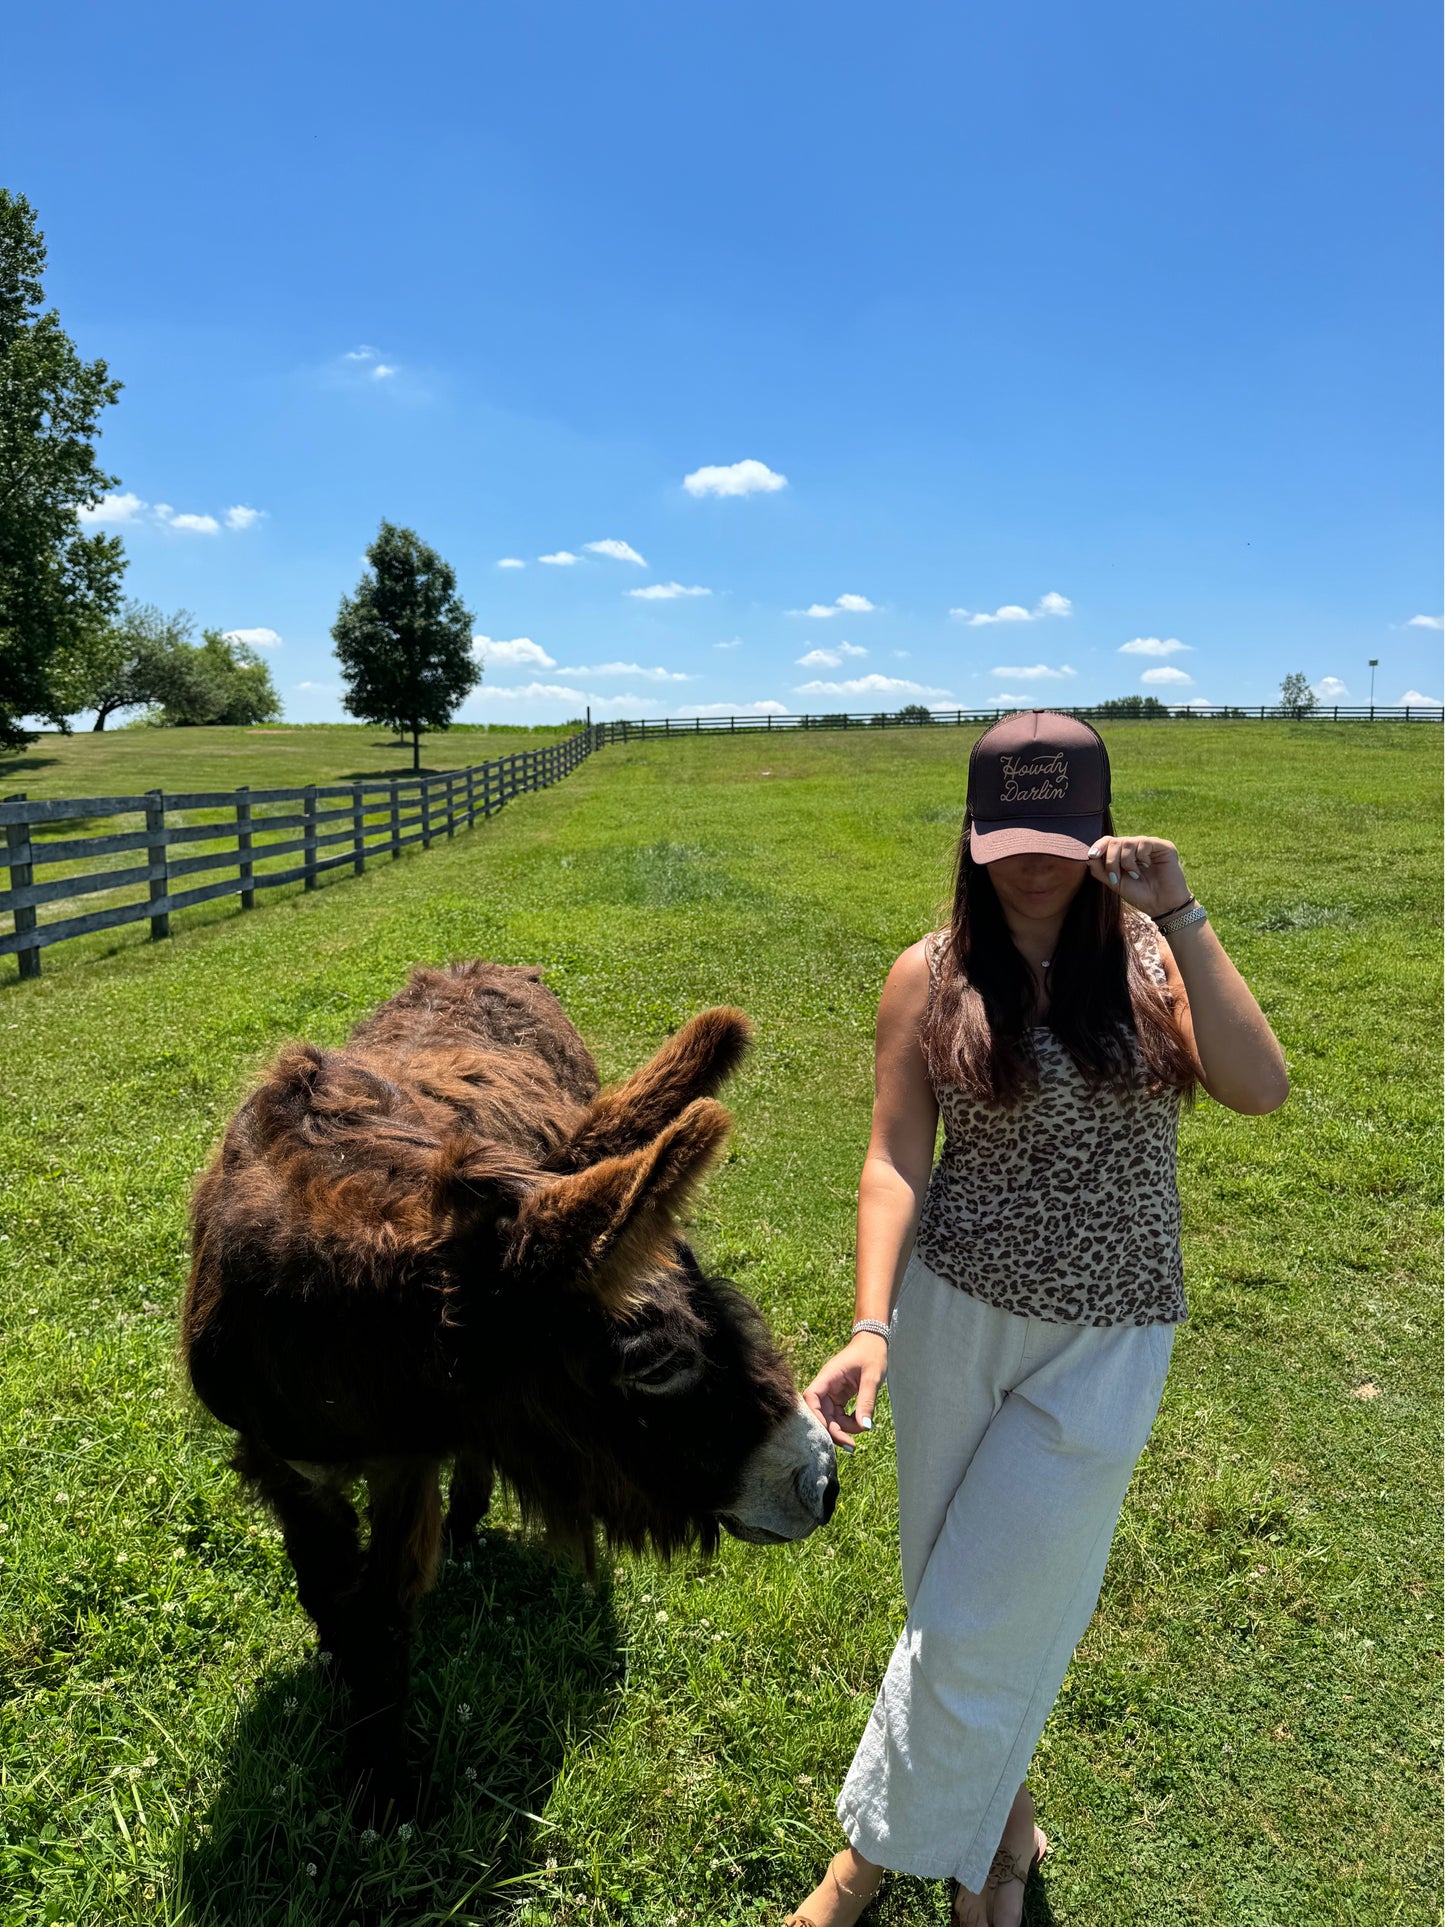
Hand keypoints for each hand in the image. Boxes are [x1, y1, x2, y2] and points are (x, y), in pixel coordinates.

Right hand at [803, 1334, 888, 1451]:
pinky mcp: (838, 1397)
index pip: (812, 1398)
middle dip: (833, 1430)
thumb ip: (866, 1402)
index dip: (816, 1417)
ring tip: (862, 1429)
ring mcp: (831, 1392)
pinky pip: (837, 1415)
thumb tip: (864, 1427)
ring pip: (829, 1417)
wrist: (874, 1342)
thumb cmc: (872, 1354)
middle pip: (820, 1413)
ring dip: (842, 1428)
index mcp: (829, 1376)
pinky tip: (860, 1424)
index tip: (831, 1433)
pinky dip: (847, 1423)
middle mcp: (826, 1385)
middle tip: (851, 1445)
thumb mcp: (872, 1378)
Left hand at [1084, 834, 1190, 918]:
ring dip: (1126, 861)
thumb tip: (1087, 857)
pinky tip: (1147, 867)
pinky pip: (1143, 842)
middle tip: (1116, 877)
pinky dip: (1140, 857)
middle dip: (1111, 860)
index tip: (1092, 855)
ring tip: (1135, 875)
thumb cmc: (1140, 895)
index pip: (1108, 842)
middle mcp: (1136, 847)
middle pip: (1115, 841)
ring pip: (1127, 842)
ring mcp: (1150, 845)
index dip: (1098, 846)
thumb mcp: (1116, 883)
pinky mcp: (1163, 846)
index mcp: (1124, 854)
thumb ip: (1101, 870)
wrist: (1161, 906)